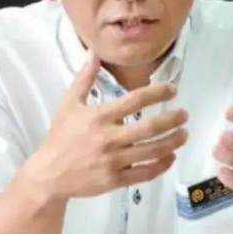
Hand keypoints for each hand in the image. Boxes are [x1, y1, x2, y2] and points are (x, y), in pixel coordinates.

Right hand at [21, 52, 187, 200]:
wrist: (48, 175)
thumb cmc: (60, 137)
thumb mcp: (68, 104)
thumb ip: (84, 79)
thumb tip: (93, 53)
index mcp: (99, 117)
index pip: (135, 100)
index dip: (157, 93)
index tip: (172, 89)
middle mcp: (109, 138)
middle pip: (149, 127)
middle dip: (172, 119)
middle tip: (184, 114)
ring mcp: (113, 161)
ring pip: (151, 151)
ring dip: (172, 141)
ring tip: (184, 134)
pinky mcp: (116, 180)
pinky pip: (145, 173)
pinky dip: (161, 165)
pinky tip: (170, 156)